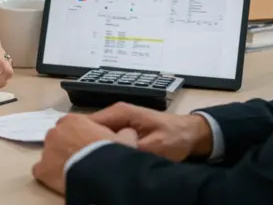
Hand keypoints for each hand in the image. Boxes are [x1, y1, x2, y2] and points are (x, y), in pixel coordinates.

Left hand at [32, 113, 137, 194]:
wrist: (101, 172)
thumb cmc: (111, 152)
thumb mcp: (125, 138)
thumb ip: (124, 132)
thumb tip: (128, 132)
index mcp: (73, 120)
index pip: (72, 125)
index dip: (81, 135)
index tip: (89, 145)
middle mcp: (56, 131)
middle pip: (59, 138)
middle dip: (68, 146)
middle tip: (82, 158)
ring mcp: (46, 150)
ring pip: (50, 153)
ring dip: (59, 159)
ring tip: (73, 170)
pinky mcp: (41, 169)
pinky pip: (42, 170)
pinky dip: (49, 174)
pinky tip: (60, 180)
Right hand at [88, 102, 213, 161]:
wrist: (190, 134)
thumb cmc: (175, 136)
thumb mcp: (156, 146)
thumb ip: (133, 149)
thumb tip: (113, 154)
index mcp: (120, 112)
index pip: (88, 122)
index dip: (82, 137)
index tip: (82, 154)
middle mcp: (115, 113)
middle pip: (89, 127)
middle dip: (87, 142)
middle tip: (90, 160)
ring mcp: (118, 120)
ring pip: (96, 133)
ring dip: (96, 146)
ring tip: (98, 160)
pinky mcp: (121, 129)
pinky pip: (105, 137)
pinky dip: (104, 147)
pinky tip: (107, 158)